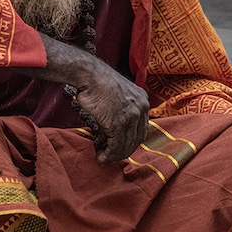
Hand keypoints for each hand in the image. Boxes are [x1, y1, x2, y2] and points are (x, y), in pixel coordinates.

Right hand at [27, 33, 149, 164]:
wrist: (89, 74)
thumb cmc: (96, 83)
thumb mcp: (115, 97)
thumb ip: (118, 114)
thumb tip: (109, 136)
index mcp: (142, 100)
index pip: (141, 129)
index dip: (129, 141)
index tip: (117, 147)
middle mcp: (141, 108)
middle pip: (136, 139)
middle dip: (122, 150)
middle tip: (109, 155)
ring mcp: (131, 116)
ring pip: (126, 145)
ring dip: (113, 155)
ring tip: (102, 158)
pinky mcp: (119, 123)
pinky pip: (116, 145)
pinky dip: (108, 154)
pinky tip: (100, 156)